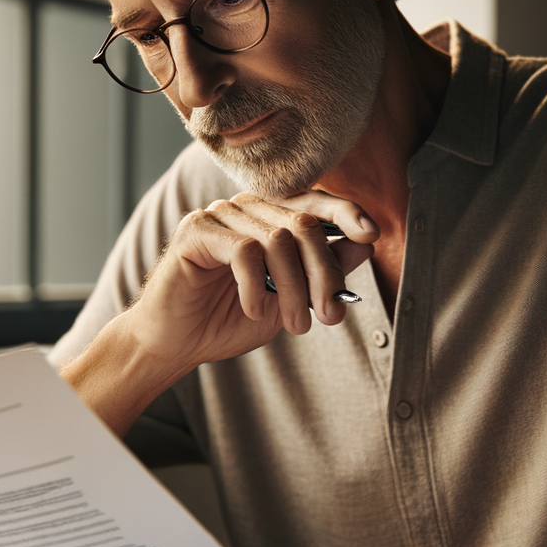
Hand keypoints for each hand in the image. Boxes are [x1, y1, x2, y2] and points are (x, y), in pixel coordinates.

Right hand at [126, 190, 377, 372]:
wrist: (175, 343)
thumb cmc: (227, 319)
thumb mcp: (287, 299)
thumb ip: (321, 271)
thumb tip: (365, 245)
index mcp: (268, 217)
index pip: (313, 202)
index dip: (346, 213)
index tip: (371, 234)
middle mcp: (245, 207)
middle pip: (303, 225)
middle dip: (324, 273)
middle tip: (330, 316)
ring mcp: (219, 214)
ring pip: (278, 240)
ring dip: (294, 289)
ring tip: (295, 326)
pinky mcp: (196, 231)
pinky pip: (245, 251)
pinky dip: (257, 287)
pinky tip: (254, 311)